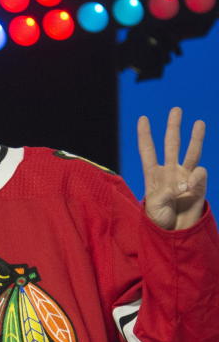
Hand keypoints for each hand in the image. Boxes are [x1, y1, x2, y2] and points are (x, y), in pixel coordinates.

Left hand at [138, 107, 206, 230]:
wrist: (174, 232)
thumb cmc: (158, 220)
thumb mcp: (154, 207)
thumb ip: (166, 193)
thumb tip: (185, 183)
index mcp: (152, 174)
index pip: (147, 151)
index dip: (145, 135)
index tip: (143, 119)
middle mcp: (169, 171)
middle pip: (171, 144)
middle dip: (173, 127)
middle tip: (176, 109)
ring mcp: (185, 176)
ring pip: (191, 152)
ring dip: (195, 137)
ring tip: (199, 122)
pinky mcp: (198, 184)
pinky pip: (199, 175)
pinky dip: (196, 179)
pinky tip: (189, 188)